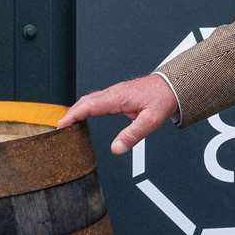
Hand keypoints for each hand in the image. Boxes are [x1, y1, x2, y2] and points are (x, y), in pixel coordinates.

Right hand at [57, 73, 178, 154]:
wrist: (173, 85)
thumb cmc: (163, 99)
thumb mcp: (150, 120)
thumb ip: (133, 135)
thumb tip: (117, 148)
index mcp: (118, 97)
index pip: (89, 105)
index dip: (73, 115)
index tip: (62, 124)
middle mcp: (114, 92)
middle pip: (86, 101)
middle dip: (71, 113)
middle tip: (61, 126)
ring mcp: (116, 91)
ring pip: (91, 98)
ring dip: (78, 109)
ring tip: (68, 122)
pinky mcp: (119, 93)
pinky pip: (98, 98)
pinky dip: (87, 106)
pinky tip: (86, 113)